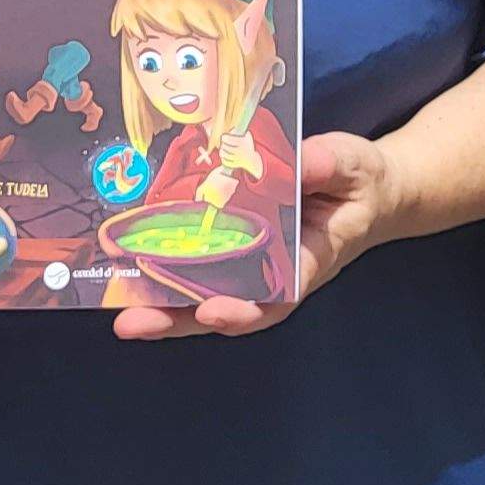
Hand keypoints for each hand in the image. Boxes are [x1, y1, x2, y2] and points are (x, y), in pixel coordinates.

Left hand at [112, 131, 395, 342]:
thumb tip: (303, 160)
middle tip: (133, 325)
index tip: (211, 312)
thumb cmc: (361, 182)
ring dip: (162, 307)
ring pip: (204, 296)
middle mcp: (274, 273)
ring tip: (120, 314)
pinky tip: (126, 272)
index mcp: (309, 260)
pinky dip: (164, 274)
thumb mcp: (354, 166)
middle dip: (179, 320)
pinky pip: (198, 267)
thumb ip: (329, 165)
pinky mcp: (233, 248)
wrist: (364, 190)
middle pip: (226, 308)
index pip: (278, 295)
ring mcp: (251, 265)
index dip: (243, 309)